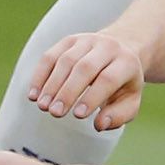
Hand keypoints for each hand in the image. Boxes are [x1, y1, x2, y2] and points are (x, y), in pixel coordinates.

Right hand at [26, 32, 146, 131]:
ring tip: (43, 106)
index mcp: (126, 62)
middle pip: (84, 68)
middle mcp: (108, 46)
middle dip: (68, 91)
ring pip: (65, 60)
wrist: (122, 48)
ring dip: (51, 85)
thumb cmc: (123, 83)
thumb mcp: (131, 101)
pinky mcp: (69, 40)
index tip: (78, 115)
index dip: (92, 97)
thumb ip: (118, 115)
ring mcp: (87, 40)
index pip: (107, 79)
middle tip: (55, 113)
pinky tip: (33, 94)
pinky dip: (40, 75)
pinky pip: (51, 56)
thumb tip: (99, 124)